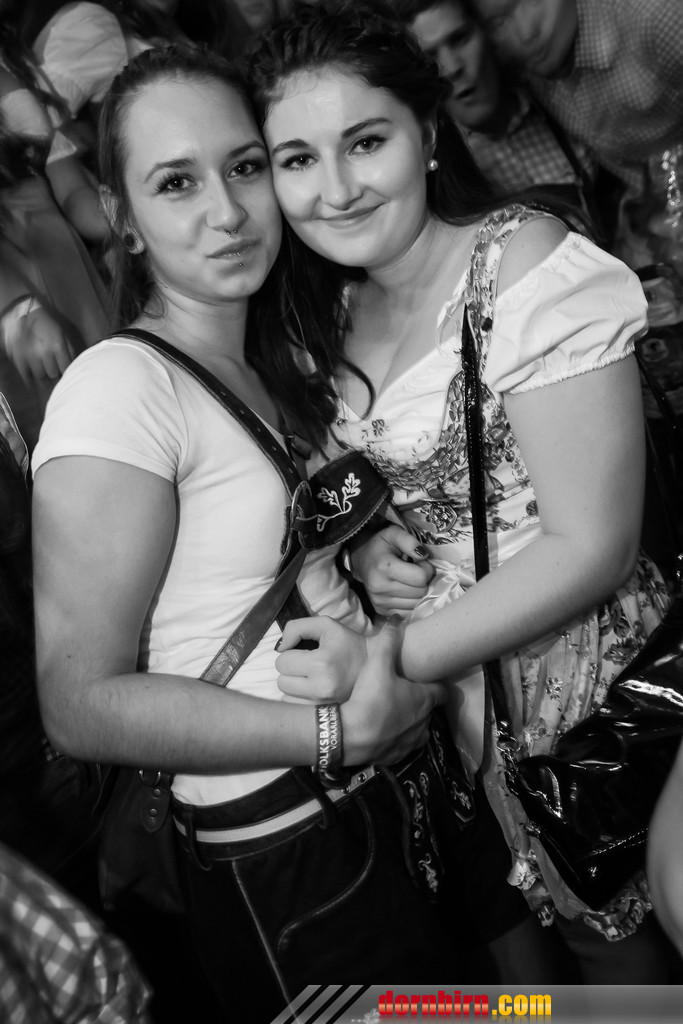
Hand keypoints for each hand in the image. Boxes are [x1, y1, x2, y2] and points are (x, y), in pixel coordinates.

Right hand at [4, 306, 75, 384]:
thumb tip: (73, 368)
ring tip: (41, 367)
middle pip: (53, 374)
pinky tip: (33, 377)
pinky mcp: (18, 357)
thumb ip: (69, 352)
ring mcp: (30, 356)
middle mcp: (44, 352)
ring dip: (42, 373)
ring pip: (40, 376)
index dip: (65, 373)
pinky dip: (30, 378)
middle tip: (52, 368)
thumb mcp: (63, 335)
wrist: (25, 314)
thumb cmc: (48, 326)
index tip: (63, 373)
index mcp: (57, 346)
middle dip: (53, 372)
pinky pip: (26, 375)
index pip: (65, 369)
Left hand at [276, 616, 368, 702]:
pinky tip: (312, 690)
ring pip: (286, 697)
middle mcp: (321, 687)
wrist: (372, 666)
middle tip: (307, 666)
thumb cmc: (347, 643)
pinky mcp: (324, 713)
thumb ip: (297, 627)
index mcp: (321, 663)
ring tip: (310, 678)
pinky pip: (295, 708)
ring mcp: (323, 704)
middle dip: (291, 671)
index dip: (291, 654)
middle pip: (282, 681)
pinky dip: (299, 699)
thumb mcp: (325, 625)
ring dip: (294, 686)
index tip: (306, 653)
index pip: (282, 662)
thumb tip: (280, 647)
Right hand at [340, 616, 445, 765]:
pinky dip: (397, 740)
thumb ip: (389, 640)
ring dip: (411, 723)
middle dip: (420, 703)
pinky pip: (403, 747)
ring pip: (418, 732)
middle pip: (428, 711)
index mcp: (424, 699)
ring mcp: (411, 742)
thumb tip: (398, 618)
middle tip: (405, 694)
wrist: (351, 735)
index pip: (442, 692)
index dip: (436, 685)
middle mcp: (423, 722)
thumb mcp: (378, 663)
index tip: (429, 680)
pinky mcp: (397, 757)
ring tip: (395, 715)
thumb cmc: (370, 696)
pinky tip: (383, 733)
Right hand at [349, 524, 434, 615]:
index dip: (427, 569)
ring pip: (416, 604)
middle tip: (416, 571)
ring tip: (410, 580)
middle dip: (424, 581)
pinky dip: (411, 602)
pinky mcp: (381, 611)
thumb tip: (424, 556)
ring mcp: (380, 602)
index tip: (421, 563)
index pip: (420, 578)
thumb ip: (410, 541)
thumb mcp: (394, 534)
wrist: (361, 559)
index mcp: (385, 567)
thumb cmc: (381, 545)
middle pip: (420, 592)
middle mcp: (380, 587)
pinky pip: (408, 612)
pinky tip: (405, 591)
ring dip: (418, 592)